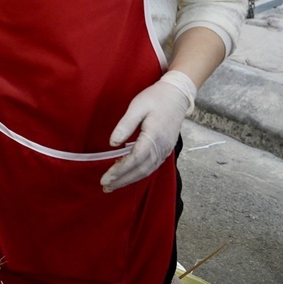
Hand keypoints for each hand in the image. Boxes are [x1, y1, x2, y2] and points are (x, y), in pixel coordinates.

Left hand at [100, 71, 196, 191]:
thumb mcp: (137, 106)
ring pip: (146, 171)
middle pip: (140, 170)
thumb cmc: (155, 98)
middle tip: (105, 187)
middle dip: (122, 180)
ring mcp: (165, 150)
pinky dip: (138, 173)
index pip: (135, 159)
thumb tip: (113, 143)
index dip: (119, 171)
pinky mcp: (165, 150)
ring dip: (130, 180)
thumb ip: (125, 125)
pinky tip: (127, 175)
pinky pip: (151, 166)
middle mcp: (161, 147)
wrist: (177, 96)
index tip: (105, 178)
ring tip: (113, 185)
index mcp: (153, 137)